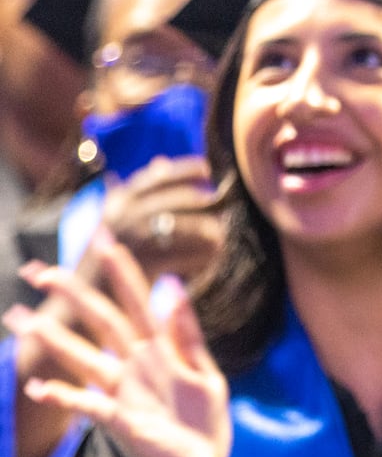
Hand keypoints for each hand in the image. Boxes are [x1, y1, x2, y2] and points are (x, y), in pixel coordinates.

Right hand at [14, 232, 229, 456]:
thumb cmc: (205, 421)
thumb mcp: (206, 375)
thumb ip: (188, 336)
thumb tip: (176, 289)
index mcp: (162, 351)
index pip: (138, 303)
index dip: (123, 273)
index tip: (104, 241)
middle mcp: (135, 365)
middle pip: (101, 322)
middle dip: (74, 297)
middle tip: (38, 272)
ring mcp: (123, 390)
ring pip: (82, 357)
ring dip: (53, 338)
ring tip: (20, 318)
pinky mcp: (119, 419)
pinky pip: (86, 404)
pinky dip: (63, 396)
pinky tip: (38, 388)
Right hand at [100, 155, 225, 283]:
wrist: (88, 294)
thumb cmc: (108, 254)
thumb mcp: (117, 216)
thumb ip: (138, 192)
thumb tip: (161, 161)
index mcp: (119, 202)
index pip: (155, 177)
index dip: (182, 170)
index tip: (205, 168)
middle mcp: (123, 215)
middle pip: (175, 199)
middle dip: (201, 200)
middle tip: (219, 205)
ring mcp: (132, 239)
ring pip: (185, 228)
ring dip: (207, 233)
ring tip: (218, 240)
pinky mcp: (144, 264)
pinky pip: (185, 257)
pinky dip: (200, 259)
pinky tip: (209, 261)